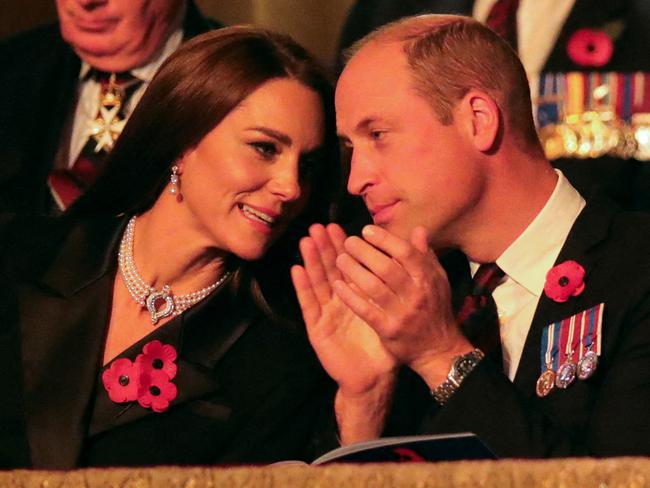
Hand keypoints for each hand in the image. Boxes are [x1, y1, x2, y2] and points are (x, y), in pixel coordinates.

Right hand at [291, 223, 396, 395]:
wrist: (372, 379)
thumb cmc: (383, 346)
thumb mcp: (392, 313)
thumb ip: (397, 288)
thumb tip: (405, 271)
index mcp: (356, 296)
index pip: (348, 267)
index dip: (342, 247)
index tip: (338, 227)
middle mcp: (338, 301)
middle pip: (330, 270)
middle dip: (324, 248)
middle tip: (318, 226)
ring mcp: (326, 314)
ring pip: (318, 282)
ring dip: (311, 261)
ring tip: (306, 240)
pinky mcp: (317, 328)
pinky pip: (309, 305)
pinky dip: (302, 287)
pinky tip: (297, 270)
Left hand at [333, 225, 472, 385]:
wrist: (438, 348)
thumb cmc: (434, 308)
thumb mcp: (437, 280)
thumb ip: (425, 256)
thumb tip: (418, 230)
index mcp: (427, 278)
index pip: (405, 253)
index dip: (384, 239)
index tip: (366, 230)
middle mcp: (415, 294)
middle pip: (386, 267)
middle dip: (363, 252)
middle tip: (348, 242)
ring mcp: (401, 313)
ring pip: (373, 287)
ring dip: (353, 270)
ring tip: (340, 259)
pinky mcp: (388, 330)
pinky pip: (365, 310)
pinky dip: (350, 296)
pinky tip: (338, 285)